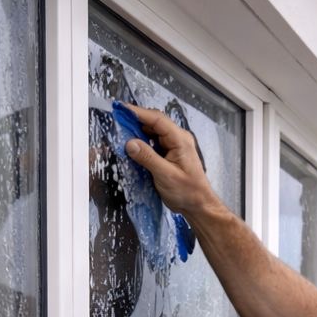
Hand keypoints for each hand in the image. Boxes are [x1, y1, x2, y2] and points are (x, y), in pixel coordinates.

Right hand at [118, 103, 217, 219]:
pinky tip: (132, 146)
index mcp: (180, 139)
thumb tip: (129, 143)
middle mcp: (177, 138)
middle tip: (117, 122)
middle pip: (153, 122)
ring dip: (137, 132)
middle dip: (135, 121)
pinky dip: (142, 142)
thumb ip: (148, 158)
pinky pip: (153, 143)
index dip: (138, 112)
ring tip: (121, 132)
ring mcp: (173, 145)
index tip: (121, 109)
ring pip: (152, 132)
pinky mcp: (169, 153)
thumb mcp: (166, 176)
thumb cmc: (188, 192)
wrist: (199, 206)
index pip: (157, 119)